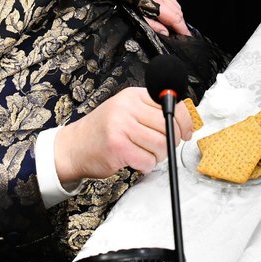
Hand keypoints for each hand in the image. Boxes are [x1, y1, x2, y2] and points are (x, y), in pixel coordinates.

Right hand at [55, 88, 193, 181]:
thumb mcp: (127, 111)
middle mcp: (127, 107)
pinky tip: (136, 162)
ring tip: (145, 155)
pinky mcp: (118, 147)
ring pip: (161, 145)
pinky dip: (146, 166)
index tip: (187, 132)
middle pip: (168, 126)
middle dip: (171, 142)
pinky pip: (148, 160)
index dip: (185, 121)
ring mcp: (121, 126)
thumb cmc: (104, 131)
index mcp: (133, 95)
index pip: (171, 104)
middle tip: (162, 148)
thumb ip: (151, 112)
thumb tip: (184, 120)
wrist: (73, 147)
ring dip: (158, 156)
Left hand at [123, 0, 186, 34]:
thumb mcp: (135, 16)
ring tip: (174, 23)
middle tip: (180, 32)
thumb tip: (166, 32)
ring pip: (176, 3)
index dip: (182, 28)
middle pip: (178, 11)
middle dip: (180, 22)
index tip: (187, 36)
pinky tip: (168, 9)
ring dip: (177, 13)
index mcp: (156, 3)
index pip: (175, 18)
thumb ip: (152, 25)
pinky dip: (173, 4)